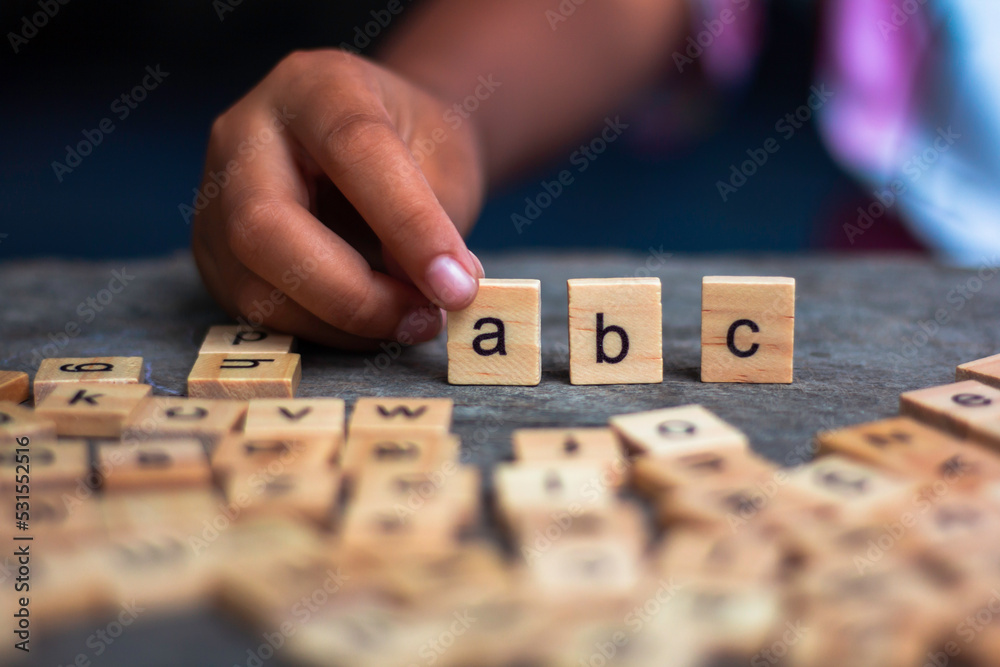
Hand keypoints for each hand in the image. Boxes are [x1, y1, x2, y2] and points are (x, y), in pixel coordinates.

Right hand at [192, 49, 484, 349]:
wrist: (379, 149)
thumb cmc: (415, 147)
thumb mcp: (444, 161)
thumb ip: (435, 219)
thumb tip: (422, 293)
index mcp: (313, 87)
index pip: (352, 148)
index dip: (408, 225)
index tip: (459, 285)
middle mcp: (244, 136)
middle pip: (264, 225)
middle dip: (354, 294)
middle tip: (428, 319)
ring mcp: (216, 200)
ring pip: (255, 286)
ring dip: (346, 324)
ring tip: (415, 321)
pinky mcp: (215, 258)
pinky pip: (261, 314)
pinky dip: (329, 332)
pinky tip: (376, 324)